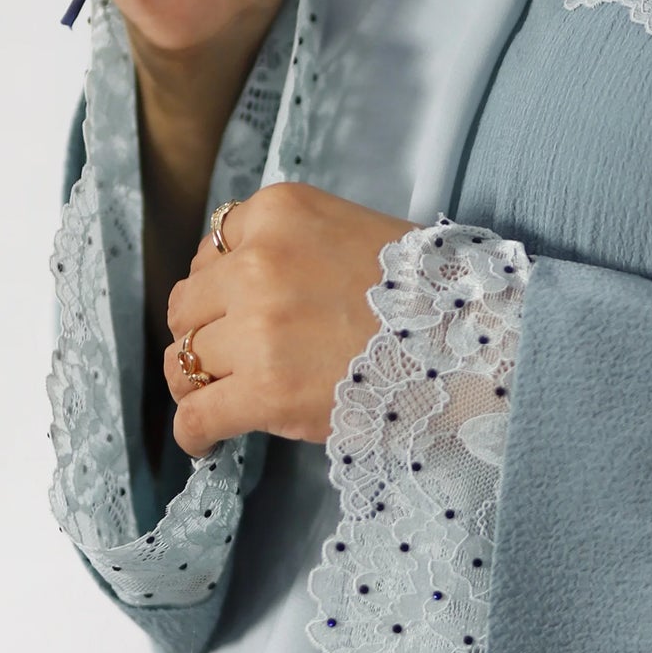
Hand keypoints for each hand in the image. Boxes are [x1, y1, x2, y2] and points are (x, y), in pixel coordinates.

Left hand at [161, 182, 426, 454]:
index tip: (235, 310)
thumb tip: (238, 283)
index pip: (211, 247)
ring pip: (181, 360)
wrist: (469, 343)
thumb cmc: (424, 292)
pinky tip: (209, 440)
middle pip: (186, 303)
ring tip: (220, 398)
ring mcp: (257, 326)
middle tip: (228, 357)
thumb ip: (291, 244)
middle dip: (203, 331)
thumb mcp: (351, 231)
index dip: (220, 284)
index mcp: (280, 212)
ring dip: (196, 383)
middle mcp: (258, 261)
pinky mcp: (263, 389)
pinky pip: (197, 416)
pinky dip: (195, 432)